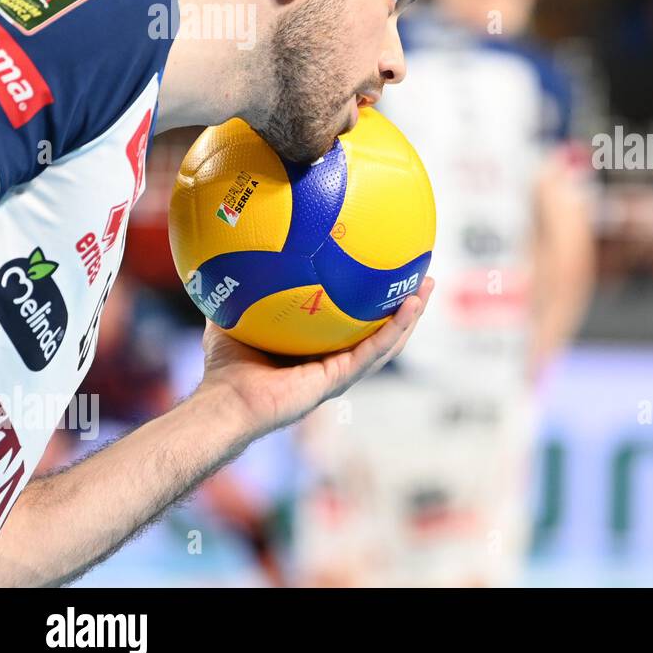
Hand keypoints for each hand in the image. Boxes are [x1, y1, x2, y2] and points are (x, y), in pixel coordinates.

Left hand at [196, 278, 433, 439]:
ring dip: (412, 315)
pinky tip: (410, 304)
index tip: (388, 275)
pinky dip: (396, 327)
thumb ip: (244, 288)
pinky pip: (375, 350)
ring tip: (427, 287)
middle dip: (404, 306)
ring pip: (388, 342)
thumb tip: (240, 250)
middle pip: (381, 332)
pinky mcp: (341, 380)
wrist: (225, 402)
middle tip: (421, 278)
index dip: (374, 303)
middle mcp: (335, 363)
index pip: (354, 325)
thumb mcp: (237, 315)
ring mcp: (342, 373)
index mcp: (318, 351)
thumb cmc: (225, 368)